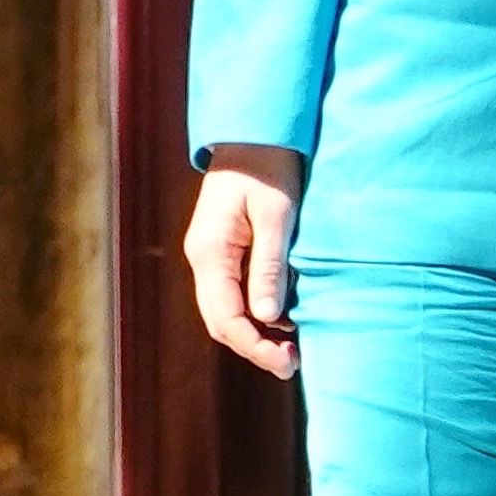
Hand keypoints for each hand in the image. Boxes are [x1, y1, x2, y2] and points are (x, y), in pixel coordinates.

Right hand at [186, 147, 307, 379]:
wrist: (255, 131)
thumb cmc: (269, 167)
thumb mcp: (276, 216)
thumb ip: (270, 267)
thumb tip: (268, 318)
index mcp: (210, 252)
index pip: (225, 317)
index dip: (254, 346)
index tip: (286, 363)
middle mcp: (203, 258)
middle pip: (220, 320)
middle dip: (253, 346)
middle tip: (292, 364)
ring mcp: (211, 254)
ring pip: (225, 310)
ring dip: (254, 332)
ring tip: (292, 346)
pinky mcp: (223, 249)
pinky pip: (233, 293)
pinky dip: (255, 312)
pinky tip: (283, 317)